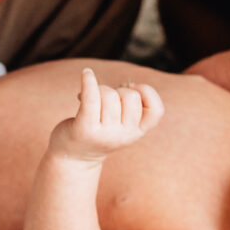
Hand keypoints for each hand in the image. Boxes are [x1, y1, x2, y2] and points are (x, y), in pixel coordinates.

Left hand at [48, 68, 163, 162]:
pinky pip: (91, 96)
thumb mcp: (121, 121)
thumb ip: (130, 104)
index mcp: (137, 133)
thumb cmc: (98, 130)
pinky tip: (86, 73)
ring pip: (109, 94)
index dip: (148, 92)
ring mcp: (106, 134)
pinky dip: (88, 81)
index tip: (133, 88)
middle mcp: (125, 136)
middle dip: (118, 90)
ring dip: (99, 89)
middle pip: (130, 95)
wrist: (73, 157)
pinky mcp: (85, 128)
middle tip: (104, 100)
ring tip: (90, 100)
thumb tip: (130, 83)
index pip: (156, 110)